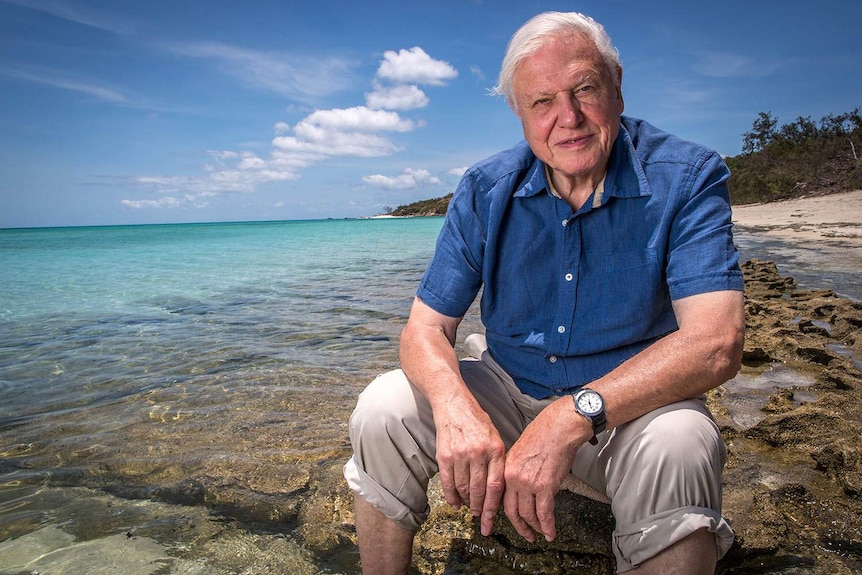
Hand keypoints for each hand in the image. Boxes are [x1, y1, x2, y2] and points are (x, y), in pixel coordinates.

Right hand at [434, 393, 505, 535]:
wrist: (454, 404)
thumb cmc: (477, 421)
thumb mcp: (495, 437)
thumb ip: (498, 461)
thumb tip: (498, 489)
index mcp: (496, 450)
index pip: (496, 486)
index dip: (493, 507)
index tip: (491, 520)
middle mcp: (479, 453)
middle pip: (479, 491)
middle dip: (480, 509)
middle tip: (480, 517)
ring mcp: (461, 454)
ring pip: (464, 489)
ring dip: (466, 502)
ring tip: (469, 507)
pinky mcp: (444, 455)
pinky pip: (448, 483)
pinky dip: (451, 497)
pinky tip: (455, 503)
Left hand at [502, 397, 586, 541]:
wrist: (559, 428)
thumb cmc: (543, 435)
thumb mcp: (519, 451)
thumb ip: (515, 470)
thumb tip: (518, 486)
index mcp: (505, 469)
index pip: (500, 497)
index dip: (504, 513)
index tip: (508, 521)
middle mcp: (513, 478)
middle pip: (512, 511)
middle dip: (519, 526)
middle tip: (526, 535)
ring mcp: (528, 483)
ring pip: (528, 514)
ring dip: (535, 528)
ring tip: (540, 533)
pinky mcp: (545, 486)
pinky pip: (544, 513)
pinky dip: (547, 526)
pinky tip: (550, 532)